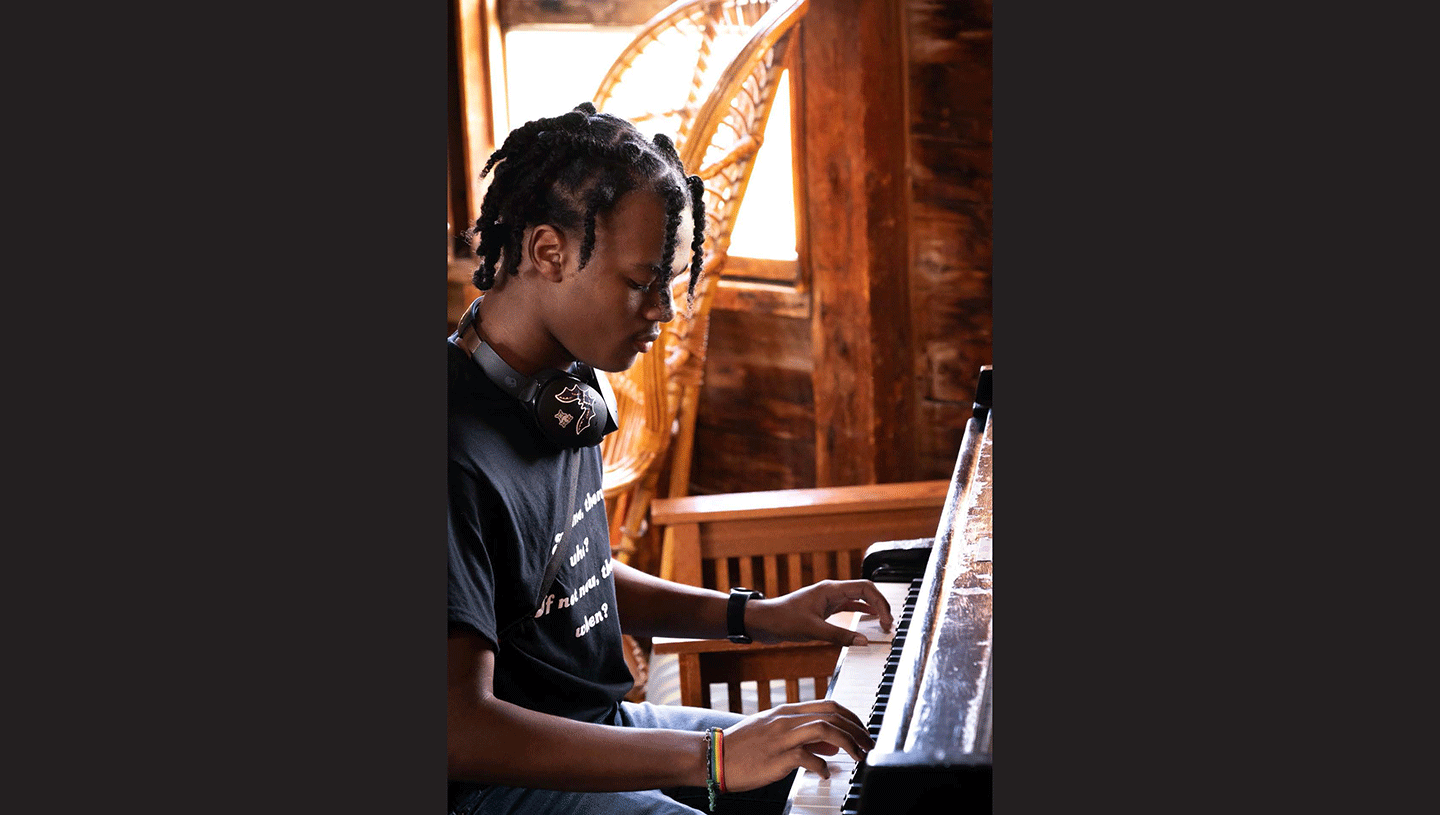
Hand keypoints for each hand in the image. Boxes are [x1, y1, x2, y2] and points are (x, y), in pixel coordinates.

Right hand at [720, 700, 874, 790]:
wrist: (715, 756)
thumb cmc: (745, 747)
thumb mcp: (775, 733)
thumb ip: (804, 735)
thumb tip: (833, 744)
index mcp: (788, 711)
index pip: (830, 705)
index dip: (852, 717)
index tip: (863, 731)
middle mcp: (787, 720)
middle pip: (833, 715)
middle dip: (857, 729)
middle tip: (868, 745)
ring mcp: (782, 737)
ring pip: (825, 729)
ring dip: (848, 743)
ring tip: (858, 757)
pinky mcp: (777, 757)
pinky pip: (808, 758)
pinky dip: (823, 766)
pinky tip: (826, 775)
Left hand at [745, 579, 893, 645]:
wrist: (763, 622)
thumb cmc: (783, 620)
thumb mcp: (813, 630)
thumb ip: (840, 636)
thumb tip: (864, 641)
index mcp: (831, 589)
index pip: (865, 589)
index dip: (881, 603)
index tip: (886, 622)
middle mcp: (832, 591)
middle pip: (865, 592)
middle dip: (881, 605)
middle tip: (889, 625)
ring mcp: (828, 600)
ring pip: (858, 600)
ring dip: (872, 610)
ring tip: (883, 625)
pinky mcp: (824, 610)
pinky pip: (848, 608)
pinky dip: (861, 614)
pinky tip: (868, 622)